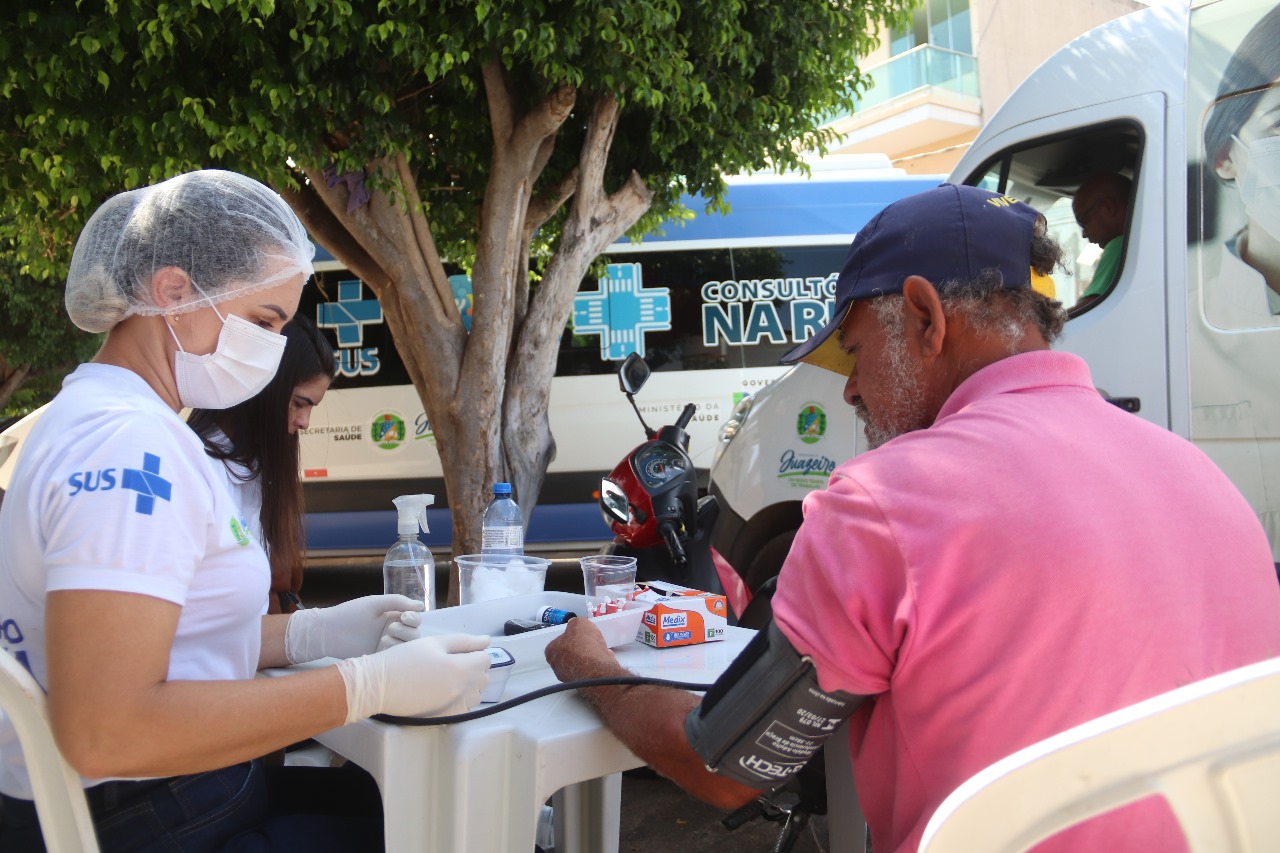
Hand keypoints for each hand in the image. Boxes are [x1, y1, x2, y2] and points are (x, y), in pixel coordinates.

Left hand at [284, 594, 424, 663]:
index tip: (404, 617)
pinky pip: (395, 659)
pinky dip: (393, 653)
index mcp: (393, 616)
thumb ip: (397, 602)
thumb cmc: (350, 614)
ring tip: (384, 639)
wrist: (328, 632)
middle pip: (414, 635)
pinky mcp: (379, 658)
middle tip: (390, 628)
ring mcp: (386, 645)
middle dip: (407, 631)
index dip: (414, 619)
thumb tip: (421, 605)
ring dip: (400, 643)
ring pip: (407, 648)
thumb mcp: (374, 603)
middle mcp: (393, 631)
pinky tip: (382, 647)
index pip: (414, 620)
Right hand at [335, 633, 491, 722]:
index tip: (461, 652)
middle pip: (483, 678)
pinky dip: (460, 699)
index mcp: (461, 669)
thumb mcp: (434, 643)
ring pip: (476, 695)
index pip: (486, 659)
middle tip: (453, 662)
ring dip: (469, 685)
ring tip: (448, 678)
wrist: (379, 685)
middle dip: (474, 668)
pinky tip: (443, 692)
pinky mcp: (446, 718)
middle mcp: (462, 690)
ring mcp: (455, 707)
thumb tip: (487, 641)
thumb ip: (464, 641)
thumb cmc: (404, 659)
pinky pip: (465, 707)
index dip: (475, 653)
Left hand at [545, 617, 618, 682]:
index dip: (572, 636)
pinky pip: (590, 670)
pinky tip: (604, 658)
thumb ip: (575, 623)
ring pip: (581, 662)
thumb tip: (576, 626)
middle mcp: (557, 666)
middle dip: (581, 647)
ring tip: (600, 649)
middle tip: (590, 642)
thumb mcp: (579, 623)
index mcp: (551, 651)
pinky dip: (597, 664)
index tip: (580, 634)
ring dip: (590, 655)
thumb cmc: (583, 646)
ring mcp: (569, 677)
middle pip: (570, 653)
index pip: (559, 641)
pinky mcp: (583, 684)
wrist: (596, 669)